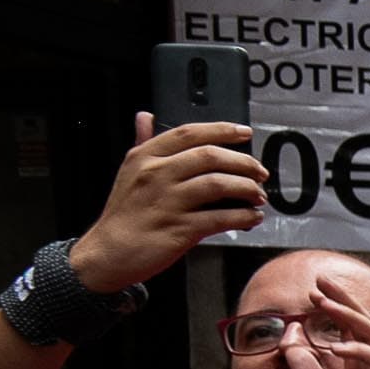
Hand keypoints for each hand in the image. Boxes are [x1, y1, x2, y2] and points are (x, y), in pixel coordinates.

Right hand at [68, 114, 265, 293]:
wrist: (109, 252)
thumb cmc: (124, 213)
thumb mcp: (128, 171)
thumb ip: (143, 142)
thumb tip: (145, 116)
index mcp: (145, 157)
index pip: (189, 134)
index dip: (221, 130)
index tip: (244, 132)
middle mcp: (156, 175)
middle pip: (210, 156)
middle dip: (243, 162)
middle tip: (260, 172)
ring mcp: (168, 202)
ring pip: (218, 184)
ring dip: (247, 189)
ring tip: (259, 196)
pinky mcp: (180, 229)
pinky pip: (221, 218)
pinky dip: (243, 217)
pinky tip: (252, 217)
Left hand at [273, 270, 369, 368]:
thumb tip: (290, 342)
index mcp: (359, 368)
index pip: (348, 330)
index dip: (333, 309)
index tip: (313, 292)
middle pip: (361, 324)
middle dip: (342, 301)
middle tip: (321, 282)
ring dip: (348, 317)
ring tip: (325, 304)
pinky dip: (357, 351)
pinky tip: (336, 347)